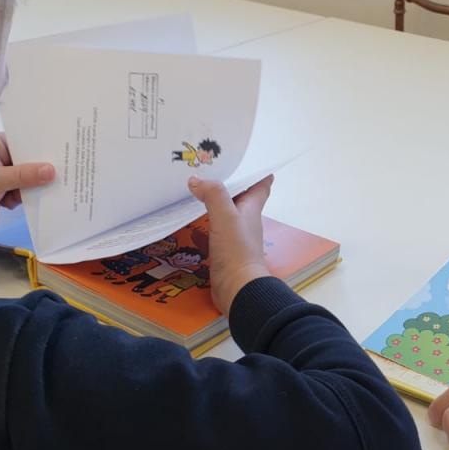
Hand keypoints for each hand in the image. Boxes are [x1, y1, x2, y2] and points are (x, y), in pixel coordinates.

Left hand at [0, 132, 54, 254]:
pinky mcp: (6, 189)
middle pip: (27, 159)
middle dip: (40, 169)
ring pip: (28, 176)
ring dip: (32, 186)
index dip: (40, 148)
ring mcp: (3, 174)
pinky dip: (26, 196)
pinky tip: (19, 202)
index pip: (23, 142)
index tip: (59, 153)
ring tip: (37, 192)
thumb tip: (50, 170)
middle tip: (59, 173)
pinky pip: (24, 189)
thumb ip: (24, 175)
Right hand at [188, 175, 273, 312]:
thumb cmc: (237, 250)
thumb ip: (213, 195)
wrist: (238, 289)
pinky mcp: (222, 253)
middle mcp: (245, 221)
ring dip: (213, 204)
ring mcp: (234, 238)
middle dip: (228, 184)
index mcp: (251, 209)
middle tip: (209, 170)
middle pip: (240, 198)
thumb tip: (195, 179)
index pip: (260, 186)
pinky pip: (212, 234)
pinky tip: (188, 223)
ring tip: (194, 191)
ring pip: (224, 215)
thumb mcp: (225, 216)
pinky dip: (202, 226)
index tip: (248, 160)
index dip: (257, 173)